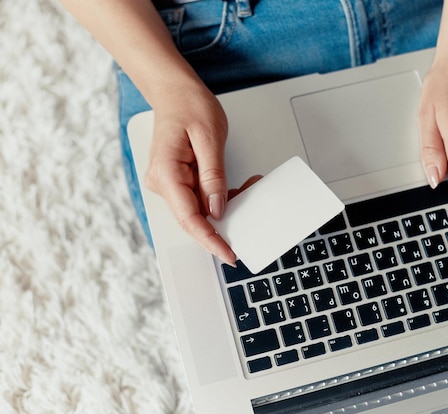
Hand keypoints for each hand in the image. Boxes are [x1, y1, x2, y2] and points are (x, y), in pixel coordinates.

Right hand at [145, 85, 236, 263]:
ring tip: (249, 186)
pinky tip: (238, 186)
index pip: (188, 218)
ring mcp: (168, 183)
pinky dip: (220, 196)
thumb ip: (213, 176)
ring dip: (226, 205)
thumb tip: (216, 209)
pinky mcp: (177, 181)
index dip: (210, 239)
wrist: (174, 91)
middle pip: (194, 217)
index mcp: (166, 173)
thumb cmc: (188, 106)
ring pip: (200, 209)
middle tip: (252, 208)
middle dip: (225, 220)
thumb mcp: (209, 138)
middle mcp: (162, 182)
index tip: (228, 254)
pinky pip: (200, 197)